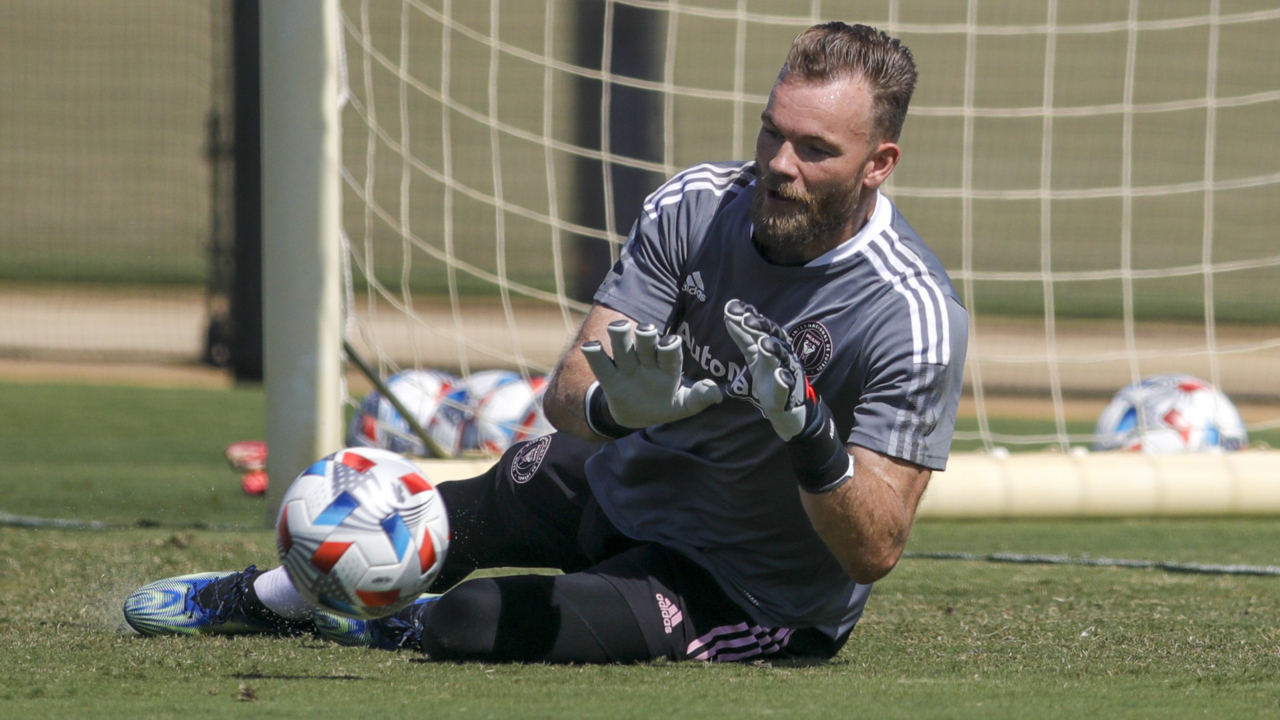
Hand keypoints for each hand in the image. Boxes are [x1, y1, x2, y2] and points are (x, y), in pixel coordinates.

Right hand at [581, 319, 723, 429]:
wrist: (639, 415)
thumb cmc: (665, 404)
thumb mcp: (684, 405)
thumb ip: (699, 398)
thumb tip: (717, 394)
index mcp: (668, 367)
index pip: (670, 354)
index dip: (670, 347)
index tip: (670, 343)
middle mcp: (647, 362)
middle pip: (646, 344)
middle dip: (647, 336)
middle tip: (646, 331)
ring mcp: (628, 369)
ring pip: (623, 348)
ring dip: (622, 336)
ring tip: (619, 328)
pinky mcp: (610, 379)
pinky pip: (601, 365)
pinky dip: (595, 354)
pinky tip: (591, 346)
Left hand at [723, 300, 810, 440]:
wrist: (785, 405)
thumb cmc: (770, 375)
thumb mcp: (753, 354)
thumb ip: (743, 336)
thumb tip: (729, 315)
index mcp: (775, 342)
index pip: (762, 325)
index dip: (749, 315)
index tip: (732, 306)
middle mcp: (784, 353)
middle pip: (774, 336)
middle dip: (761, 327)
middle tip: (746, 319)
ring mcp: (789, 370)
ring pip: (784, 357)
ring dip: (774, 349)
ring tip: (763, 343)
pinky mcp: (790, 390)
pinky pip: (789, 384)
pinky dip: (784, 379)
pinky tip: (779, 375)